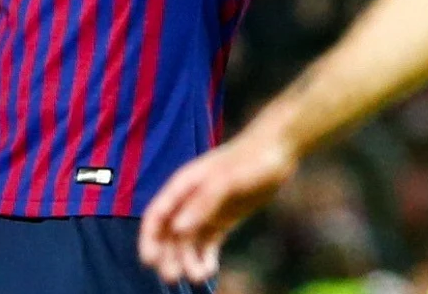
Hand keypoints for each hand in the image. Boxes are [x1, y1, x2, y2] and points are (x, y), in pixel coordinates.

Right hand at [138, 121, 298, 283]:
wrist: (278, 149)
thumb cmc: (249, 159)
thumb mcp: (226, 180)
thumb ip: (203, 203)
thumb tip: (179, 229)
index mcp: (183, 186)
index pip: (156, 215)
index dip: (149, 239)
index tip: (149, 261)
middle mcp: (190, 201)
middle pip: (169, 234)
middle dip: (168, 256)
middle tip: (172, 277)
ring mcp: (207, 211)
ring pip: (188, 243)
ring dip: (188, 261)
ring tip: (198, 277)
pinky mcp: (223, 220)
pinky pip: (208, 244)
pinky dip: (206, 258)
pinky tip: (209, 270)